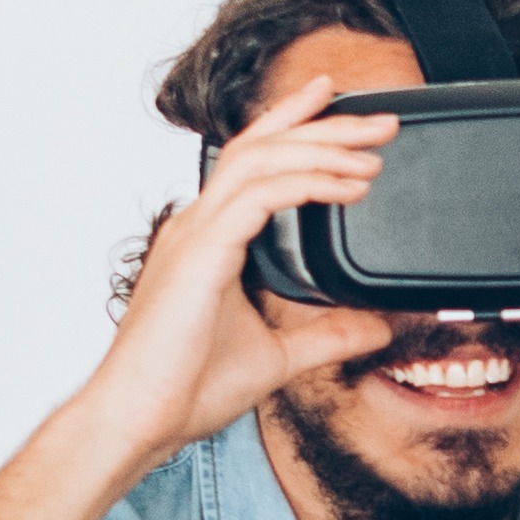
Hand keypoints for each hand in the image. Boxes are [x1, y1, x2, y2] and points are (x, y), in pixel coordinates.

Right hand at [85, 74, 407, 456]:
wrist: (140, 418)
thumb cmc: (183, 388)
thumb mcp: (277, 357)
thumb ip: (325, 336)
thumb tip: (374, 327)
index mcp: (208, 239)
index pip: (251, 160)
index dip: (290, 122)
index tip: (332, 101)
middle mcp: (198, 225)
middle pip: (262, 146)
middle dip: (323, 125)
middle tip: (379, 119)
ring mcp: (195, 233)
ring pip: (262, 159)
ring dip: (322, 146)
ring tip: (372, 148)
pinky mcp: (201, 252)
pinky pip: (260, 196)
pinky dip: (306, 182)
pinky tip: (344, 185)